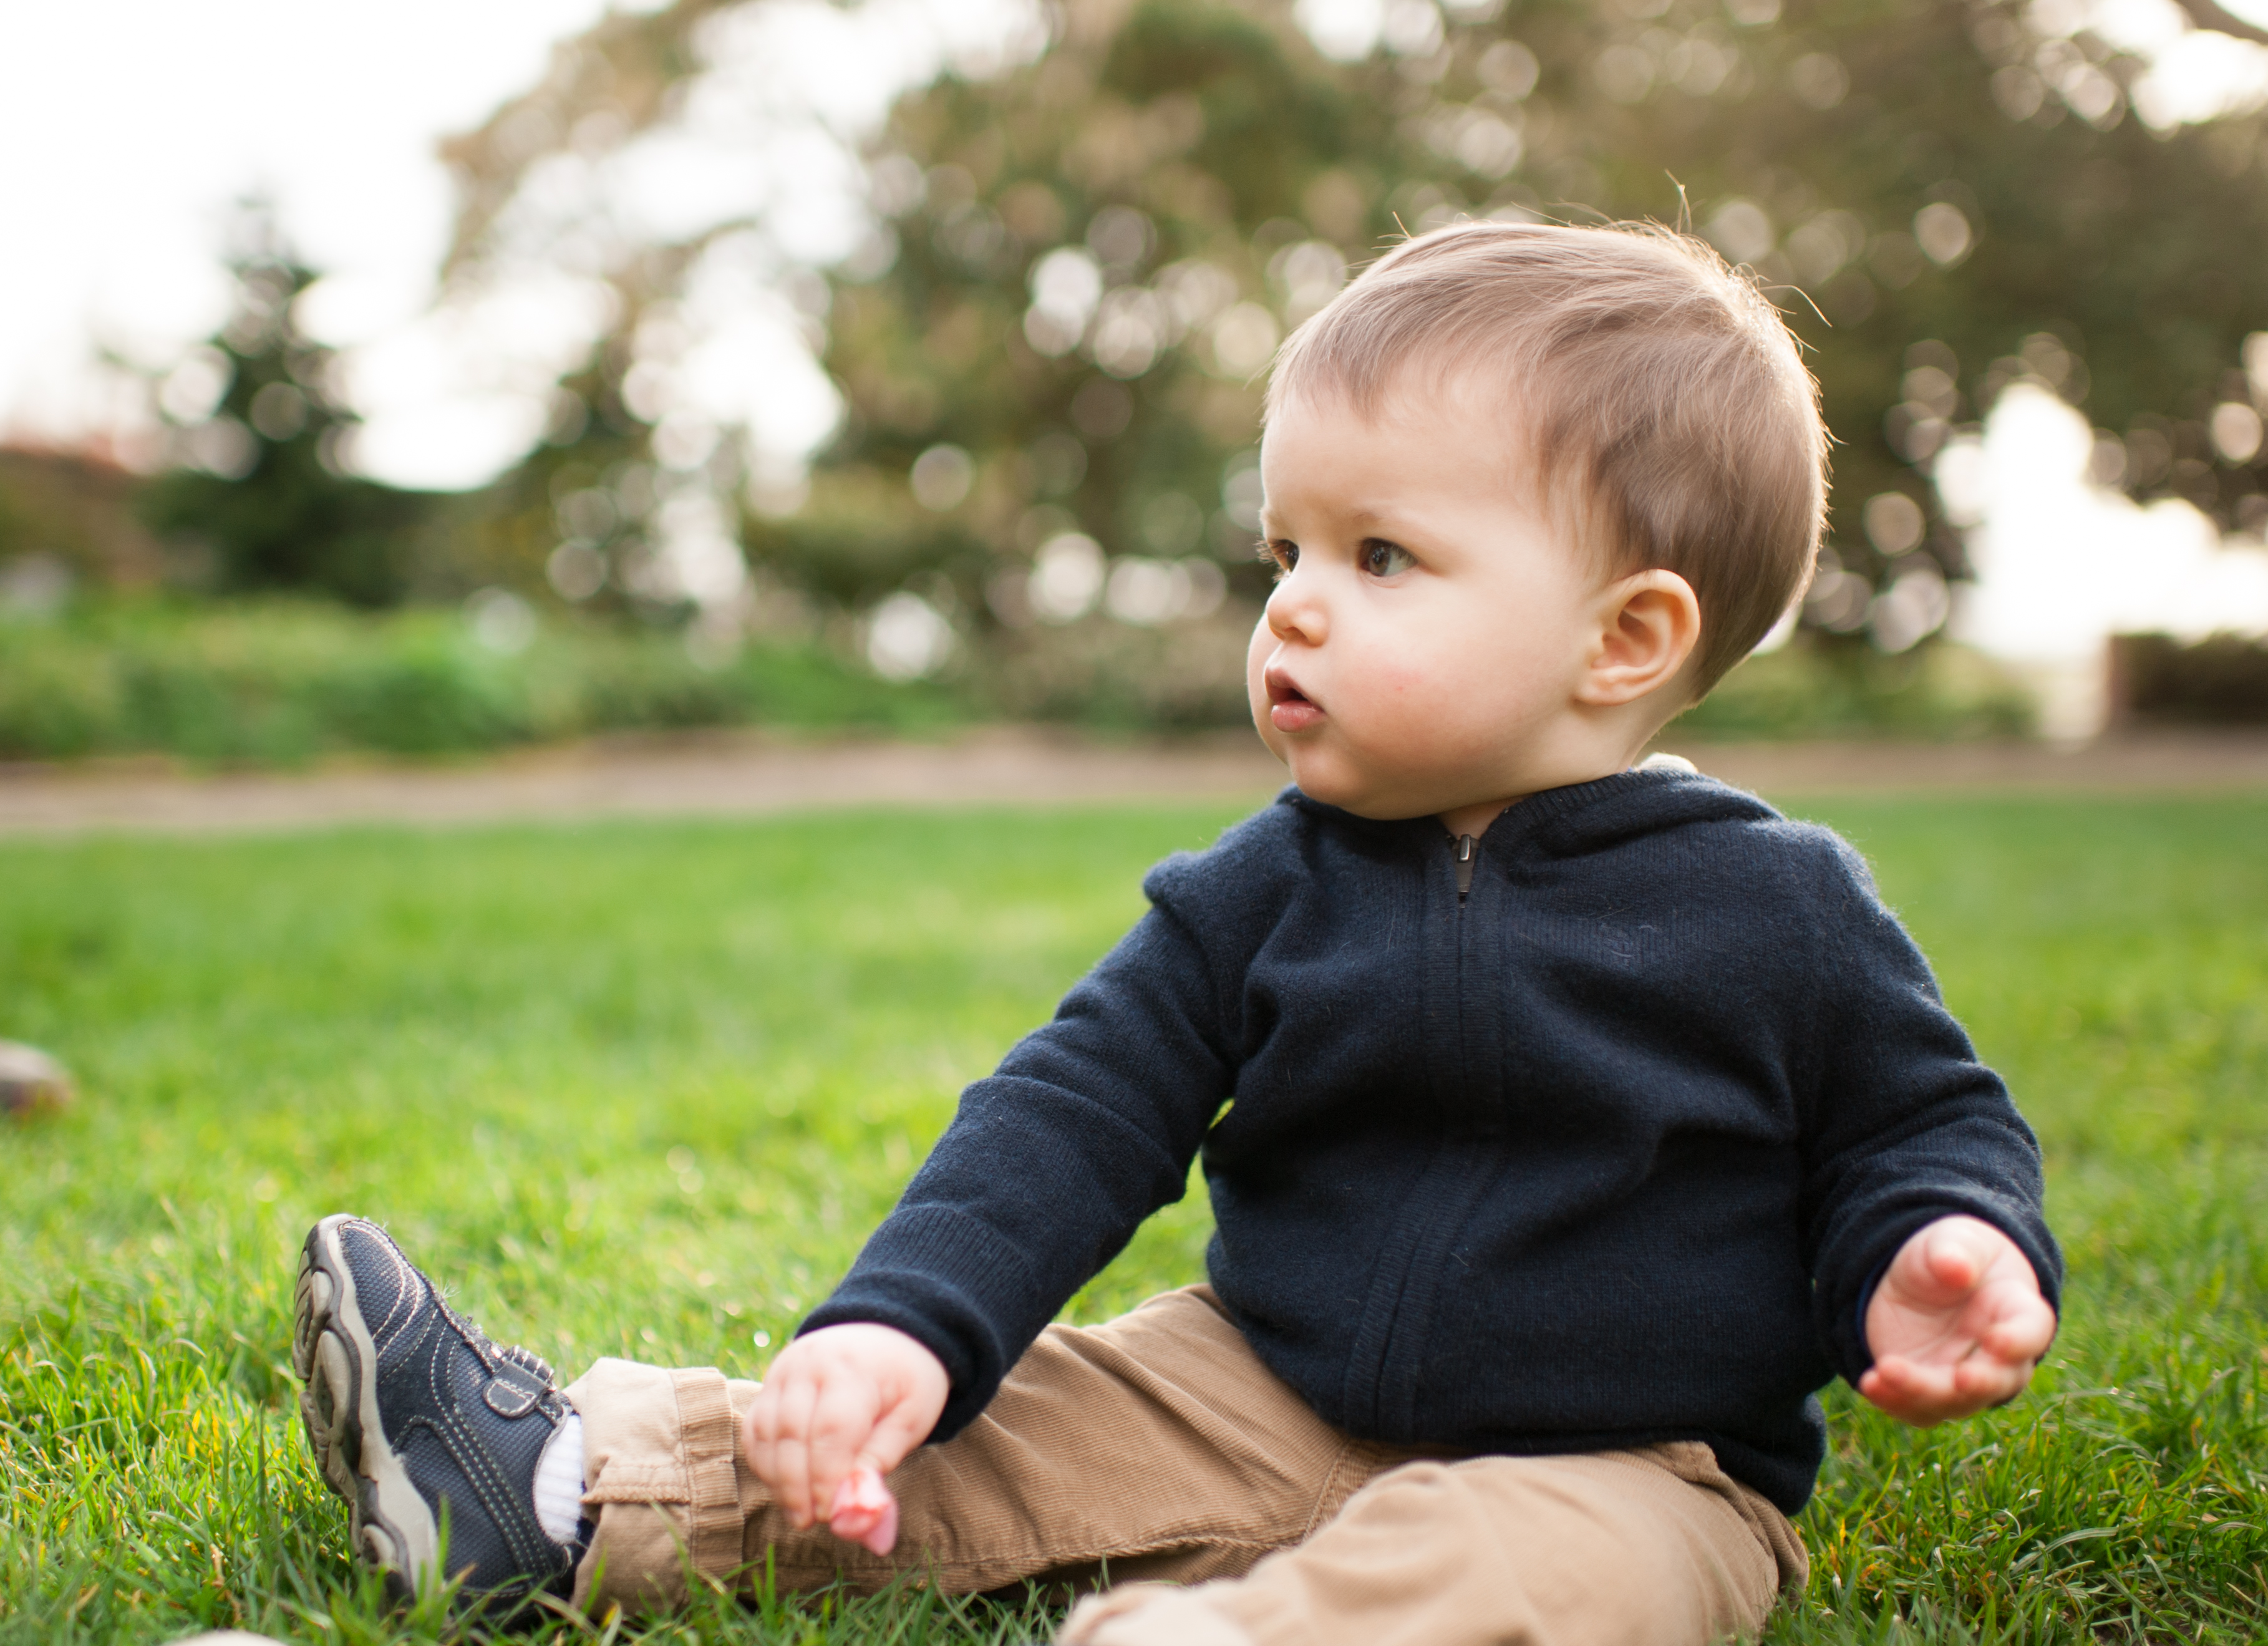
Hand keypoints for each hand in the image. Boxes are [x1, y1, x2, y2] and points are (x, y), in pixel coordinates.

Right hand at [743, 1322, 948, 1536]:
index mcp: (853, 1369)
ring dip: (778, 1480)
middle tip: (811, 1522)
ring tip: (800, 1513)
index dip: (826, 1479)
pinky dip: (765, 1463)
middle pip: (791, 1433)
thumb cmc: (905, 1381)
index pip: (831, 1431)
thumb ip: (880, 1466)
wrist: (887, 1332)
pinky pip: (754, 1429)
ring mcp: (783, 1371)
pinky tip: (785, 1488)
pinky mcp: (769, 1383)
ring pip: (765, 1433)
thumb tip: (859, 1523)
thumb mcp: (911, 1419)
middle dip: (797, 1487)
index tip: (832, 1516)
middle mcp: (810, 1364)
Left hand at [1859, 1215, 2055, 1425]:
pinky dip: (1895, 1402)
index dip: (2018, 1341)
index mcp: (2017, 1311)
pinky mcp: (1928, 1389)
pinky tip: (1870, 1384)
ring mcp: (1964, 1378)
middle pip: (1997, 1380)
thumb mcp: (1952, 1239)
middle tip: (1959, 1380)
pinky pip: (1917, 1408)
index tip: (1996, 1339)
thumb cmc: (1951, 1253)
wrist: (1920, 1275)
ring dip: (1921, 1394)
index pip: (2031, 1332)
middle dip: (1979, 1383)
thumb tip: (1955, 1267)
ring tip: (1883, 1373)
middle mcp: (1998, 1356)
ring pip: (1953, 1401)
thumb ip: (1956, 1251)